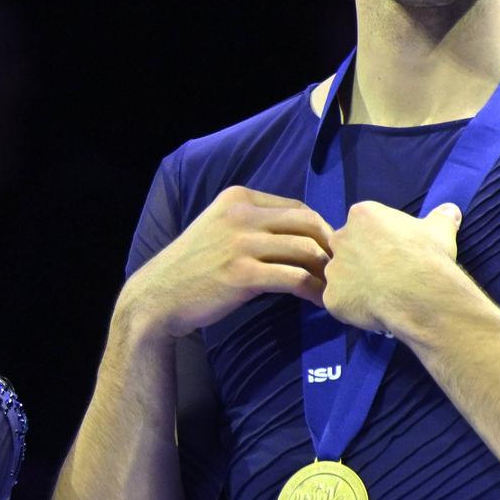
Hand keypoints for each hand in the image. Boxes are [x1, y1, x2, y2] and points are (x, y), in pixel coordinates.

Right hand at [120, 186, 332, 341]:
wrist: (160, 296)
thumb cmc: (193, 267)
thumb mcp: (219, 229)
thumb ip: (252, 223)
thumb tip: (301, 234)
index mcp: (237, 197)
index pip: (296, 207)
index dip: (319, 229)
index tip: (328, 251)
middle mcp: (241, 214)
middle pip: (307, 223)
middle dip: (330, 247)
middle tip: (340, 269)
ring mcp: (241, 243)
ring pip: (306, 249)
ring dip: (326, 271)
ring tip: (334, 288)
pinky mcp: (243, 274)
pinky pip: (295, 278)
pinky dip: (314, 291)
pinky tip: (319, 302)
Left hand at [322, 201, 463, 338]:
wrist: (420, 295)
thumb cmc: (427, 256)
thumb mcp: (440, 231)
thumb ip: (440, 218)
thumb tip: (450, 210)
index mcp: (363, 215)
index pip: (364, 224)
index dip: (379, 239)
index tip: (394, 251)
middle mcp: (341, 238)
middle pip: (347, 247)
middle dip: (362, 258)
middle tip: (385, 274)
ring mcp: (333, 269)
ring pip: (340, 275)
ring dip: (354, 283)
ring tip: (380, 294)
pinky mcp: (331, 297)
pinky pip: (339, 301)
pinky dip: (352, 306)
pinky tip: (373, 310)